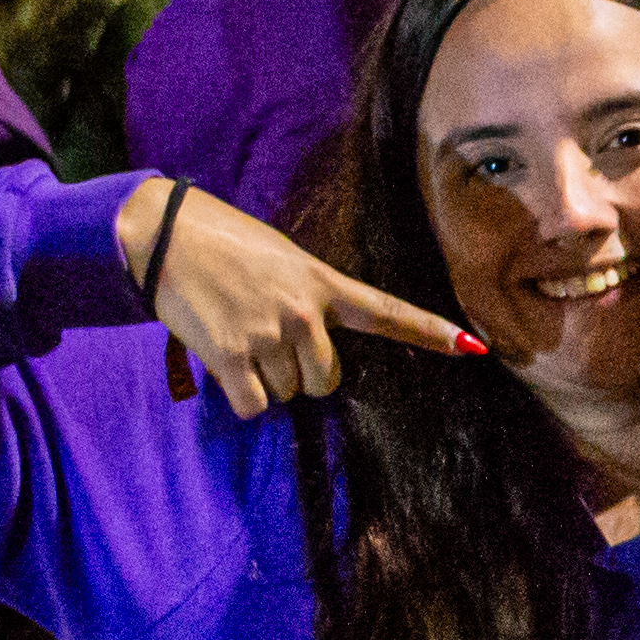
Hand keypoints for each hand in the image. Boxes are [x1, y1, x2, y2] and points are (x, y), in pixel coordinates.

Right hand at [113, 177, 474, 417]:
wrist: (165, 234)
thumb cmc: (226, 245)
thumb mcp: (284, 261)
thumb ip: (311, 300)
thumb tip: (313, 355)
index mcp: (322, 283)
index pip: (387, 312)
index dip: (431, 332)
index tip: (474, 347)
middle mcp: (303, 312)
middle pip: (325, 382)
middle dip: (300, 374)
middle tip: (267, 340)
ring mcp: (267, 334)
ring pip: (287, 394)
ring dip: (265, 380)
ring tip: (238, 336)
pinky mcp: (229, 355)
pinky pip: (254, 405)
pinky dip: (242, 396)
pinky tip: (225, 362)